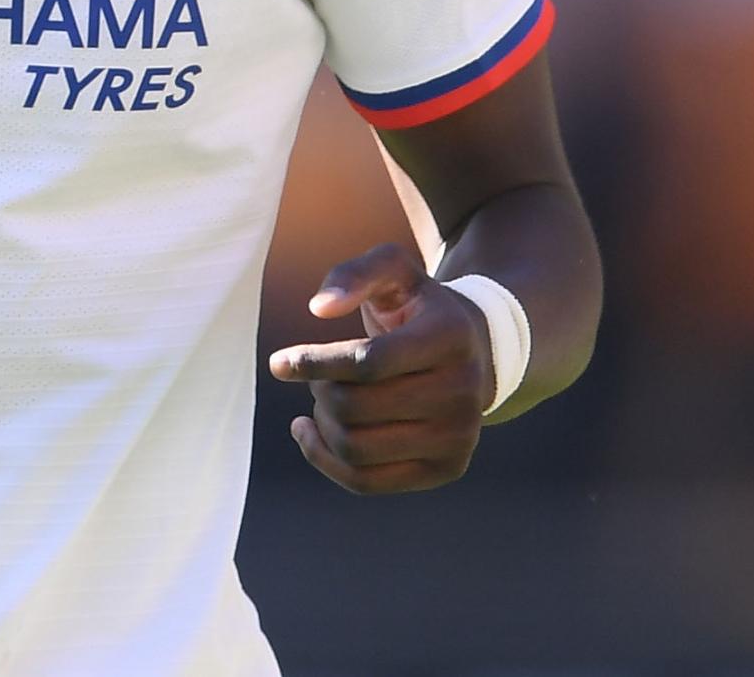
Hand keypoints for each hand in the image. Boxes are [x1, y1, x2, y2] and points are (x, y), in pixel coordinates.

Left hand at [267, 241, 493, 494]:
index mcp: (450, 337)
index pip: (368, 362)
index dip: (315, 362)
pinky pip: (367, 482)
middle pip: (356, 407)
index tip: (279, 363)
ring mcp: (460, 437)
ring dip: (321, 424)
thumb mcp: (393, 271)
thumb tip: (319, 308)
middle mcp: (464, 391)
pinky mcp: (448, 468)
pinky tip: (310, 432)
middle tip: (314, 376)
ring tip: (320, 400)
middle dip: (319, 390)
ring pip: (357, 449)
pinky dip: (325, 460)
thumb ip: (354, 274)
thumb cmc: (418, 307)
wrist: (474, 352)